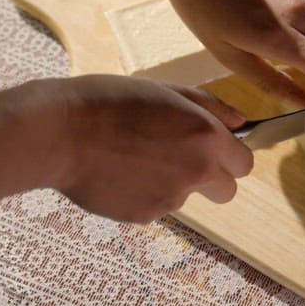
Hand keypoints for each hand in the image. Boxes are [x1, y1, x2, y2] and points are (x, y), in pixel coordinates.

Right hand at [0, 75, 252, 222]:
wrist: (60, 132)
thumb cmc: (112, 101)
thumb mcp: (167, 90)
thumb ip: (211, 106)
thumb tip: (241, 122)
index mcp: (208, 137)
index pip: (244, 164)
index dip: (230, 157)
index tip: (215, 151)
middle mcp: (198, 171)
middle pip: (227, 191)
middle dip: (213, 179)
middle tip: (180, 158)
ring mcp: (172, 197)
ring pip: (187, 196)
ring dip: (173, 182)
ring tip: (135, 157)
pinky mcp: (145, 215)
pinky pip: (157, 206)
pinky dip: (145, 193)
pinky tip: (120, 172)